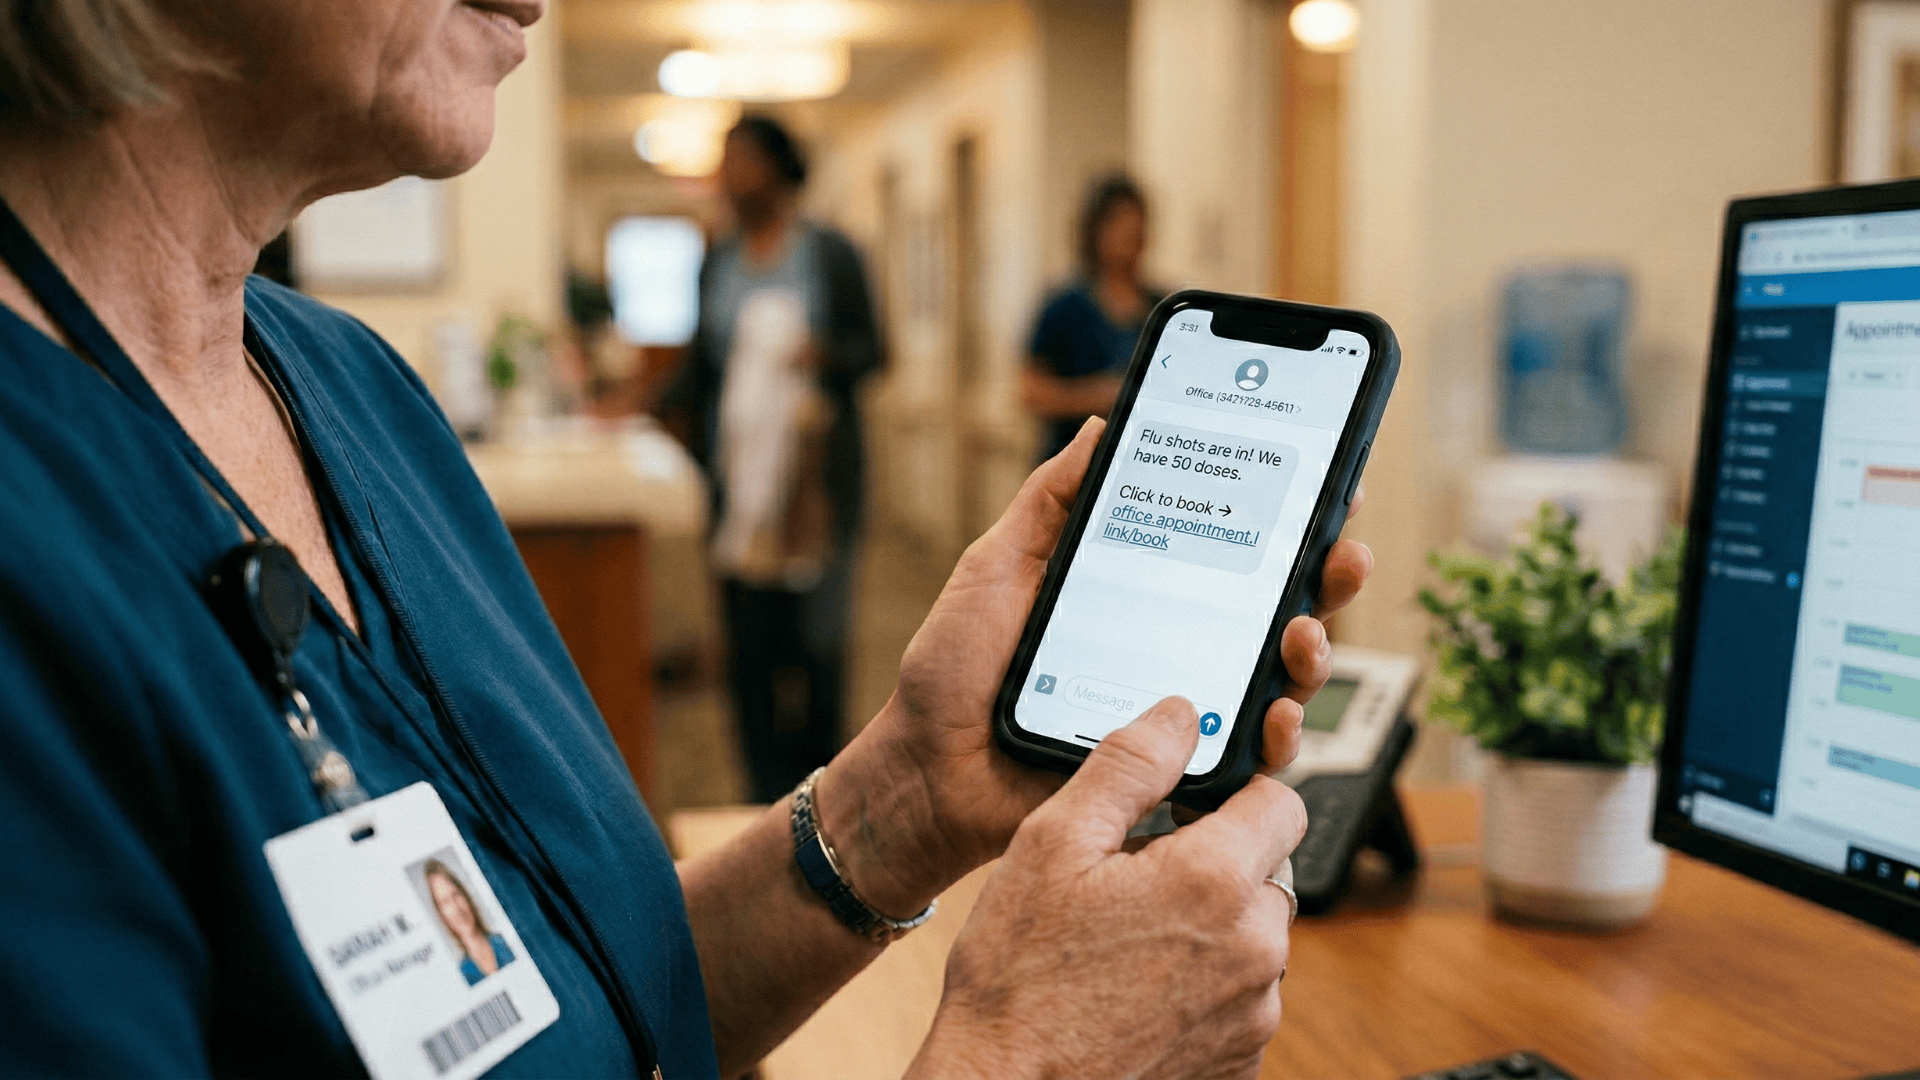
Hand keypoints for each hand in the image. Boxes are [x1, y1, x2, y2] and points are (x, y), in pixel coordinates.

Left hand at [819, 418, 1371, 914]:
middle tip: (1343, 551)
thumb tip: (1102, 427)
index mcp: (1143, 592)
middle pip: (1275, 607)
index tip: (1327, 482)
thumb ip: (1053, 501)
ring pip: (1278, 679)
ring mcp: (1181, 711)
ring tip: (1305, 631)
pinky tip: (1277, 714)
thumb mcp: (998, 565)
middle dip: (1327, 575)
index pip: (1230, 549)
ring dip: (1314, 649)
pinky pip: (1246, 758)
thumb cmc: (956, 671)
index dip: (1285, 519)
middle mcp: (1176, 647)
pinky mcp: (1175, 771)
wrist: (928, 768)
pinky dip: (1277, 736)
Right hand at [907, 697, 1302, 1079]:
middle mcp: (1255, 948)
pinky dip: (1203, 986)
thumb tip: (1179, 715)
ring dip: (1209, 928)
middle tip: (1134, 882)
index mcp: (1215, 880)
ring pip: (1253, 936)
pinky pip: (1241, 998)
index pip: (1281, 800)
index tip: (1190, 806)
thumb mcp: (1052, 843)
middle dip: (1213, 864)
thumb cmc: (1018, 980)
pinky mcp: (1243, 1060)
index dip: (1236, 793)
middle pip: (1266, 870)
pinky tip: (1136, 990)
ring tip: (1126, 945)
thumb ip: (1128, 765)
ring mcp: (1254, 1013)